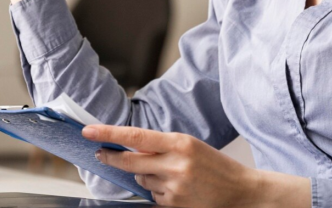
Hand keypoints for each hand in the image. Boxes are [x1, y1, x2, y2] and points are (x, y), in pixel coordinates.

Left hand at [83, 125, 263, 207]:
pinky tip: (177, 189)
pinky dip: (158, 191)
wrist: (242, 193)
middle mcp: (175, 164)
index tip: (89, 131)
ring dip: (146, 176)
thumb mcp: (191, 146)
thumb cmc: (216, 166)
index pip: (135, 136)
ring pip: (141, 179)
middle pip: (130, 161)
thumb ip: (162, 145)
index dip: (108, 133)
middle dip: (111, 157)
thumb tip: (131, 146)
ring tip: (172, 175)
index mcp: (180, 143)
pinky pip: (152, 196)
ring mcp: (174, 187)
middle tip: (101, 153)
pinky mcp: (173, 205)